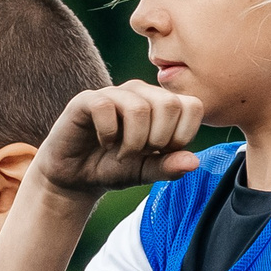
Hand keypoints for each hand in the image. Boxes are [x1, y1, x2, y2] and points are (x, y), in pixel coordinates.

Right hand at [30, 81, 205, 198]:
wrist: (75, 177)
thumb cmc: (113, 168)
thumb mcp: (145, 172)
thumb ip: (168, 166)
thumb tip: (194, 162)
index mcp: (161, 104)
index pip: (192, 106)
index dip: (183, 135)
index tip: (163, 152)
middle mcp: (140, 93)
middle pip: (169, 104)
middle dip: (158, 139)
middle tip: (141, 153)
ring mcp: (113, 93)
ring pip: (139, 108)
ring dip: (132, 142)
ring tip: (121, 153)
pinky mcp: (87, 100)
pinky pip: (106, 107)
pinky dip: (108, 134)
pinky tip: (104, 143)